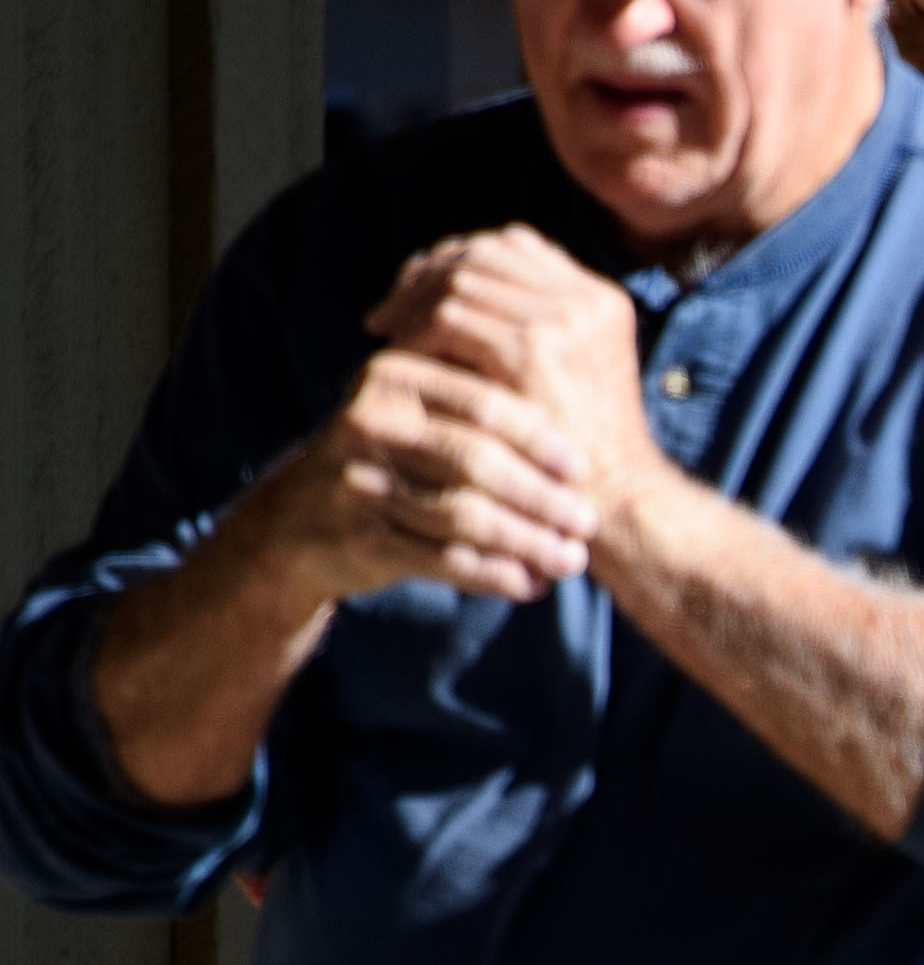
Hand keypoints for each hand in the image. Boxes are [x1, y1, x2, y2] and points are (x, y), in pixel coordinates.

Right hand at [221, 333, 597, 610]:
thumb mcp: (420, 416)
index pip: (484, 405)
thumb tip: (585, 432)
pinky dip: (494, 575)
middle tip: (586, 521)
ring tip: (571, 560)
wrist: (296, 522)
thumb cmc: (390, 461)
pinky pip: (443, 559)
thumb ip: (480, 408)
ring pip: (464, 515)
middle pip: (477, 461)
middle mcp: (367, 423)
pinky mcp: (358, 537)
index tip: (584, 469)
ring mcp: (356, 482)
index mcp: (393, 378)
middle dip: (541, 496)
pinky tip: (530, 585)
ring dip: (528, 542)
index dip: (542, 441)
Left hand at [383, 228, 676, 570]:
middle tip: (388, 309)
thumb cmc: (583, 449)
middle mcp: (586, 298)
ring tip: (384, 330)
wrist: (617, 495)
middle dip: (429, 273)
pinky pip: (450, 318)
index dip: (462, 257)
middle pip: (486, 253)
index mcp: (601, 299)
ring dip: (413, 301)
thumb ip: (530, 332)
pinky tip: (397, 354)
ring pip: (461, 279)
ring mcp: (564, 317)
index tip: (422, 287)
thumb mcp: (569, 375)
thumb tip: (446, 301)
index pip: (517, 246)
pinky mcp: (532, 346)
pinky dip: (416, 331)